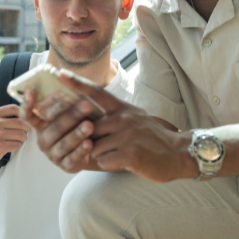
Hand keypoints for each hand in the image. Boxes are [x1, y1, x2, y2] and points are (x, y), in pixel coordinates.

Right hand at [0, 105, 30, 167]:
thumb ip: (6, 116)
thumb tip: (27, 112)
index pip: (14, 108)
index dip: (24, 114)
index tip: (26, 120)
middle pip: (20, 122)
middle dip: (26, 129)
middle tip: (24, 133)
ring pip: (21, 134)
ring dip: (23, 139)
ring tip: (17, 140)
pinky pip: (17, 144)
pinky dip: (17, 146)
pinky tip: (11, 146)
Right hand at [20, 88, 98, 173]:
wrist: (92, 147)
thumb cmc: (78, 125)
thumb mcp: (72, 111)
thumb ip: (67, 97)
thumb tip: (64, 73)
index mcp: (41, 124)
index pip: (28, 115)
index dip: (27, 104)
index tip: (31, 91)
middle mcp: (43, 139)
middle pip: (54, 128)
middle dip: (71, 116)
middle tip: (87, 105)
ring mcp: (53, 154)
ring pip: (63, 144)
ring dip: (77, 134)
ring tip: (90, 125)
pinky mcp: (65, 166)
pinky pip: (72, 159)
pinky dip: (81, 151)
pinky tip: (90, 144)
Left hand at [29, 71, 194, 181]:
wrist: (178, 154)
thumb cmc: (153, 138)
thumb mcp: (135, 119)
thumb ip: (114, 117)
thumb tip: (89, 118)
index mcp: (123, 109)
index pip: (96, 93)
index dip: (77, 83)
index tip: (60, 73)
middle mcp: (123, 118)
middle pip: (88, 128)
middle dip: (91, 140)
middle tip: (108, 146)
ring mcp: (126, 135)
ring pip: (94, 147)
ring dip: (101, 155)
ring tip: (119, 154)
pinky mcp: (129, 153)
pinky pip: (103, 161)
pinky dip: (109, 165)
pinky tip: (123, 163)